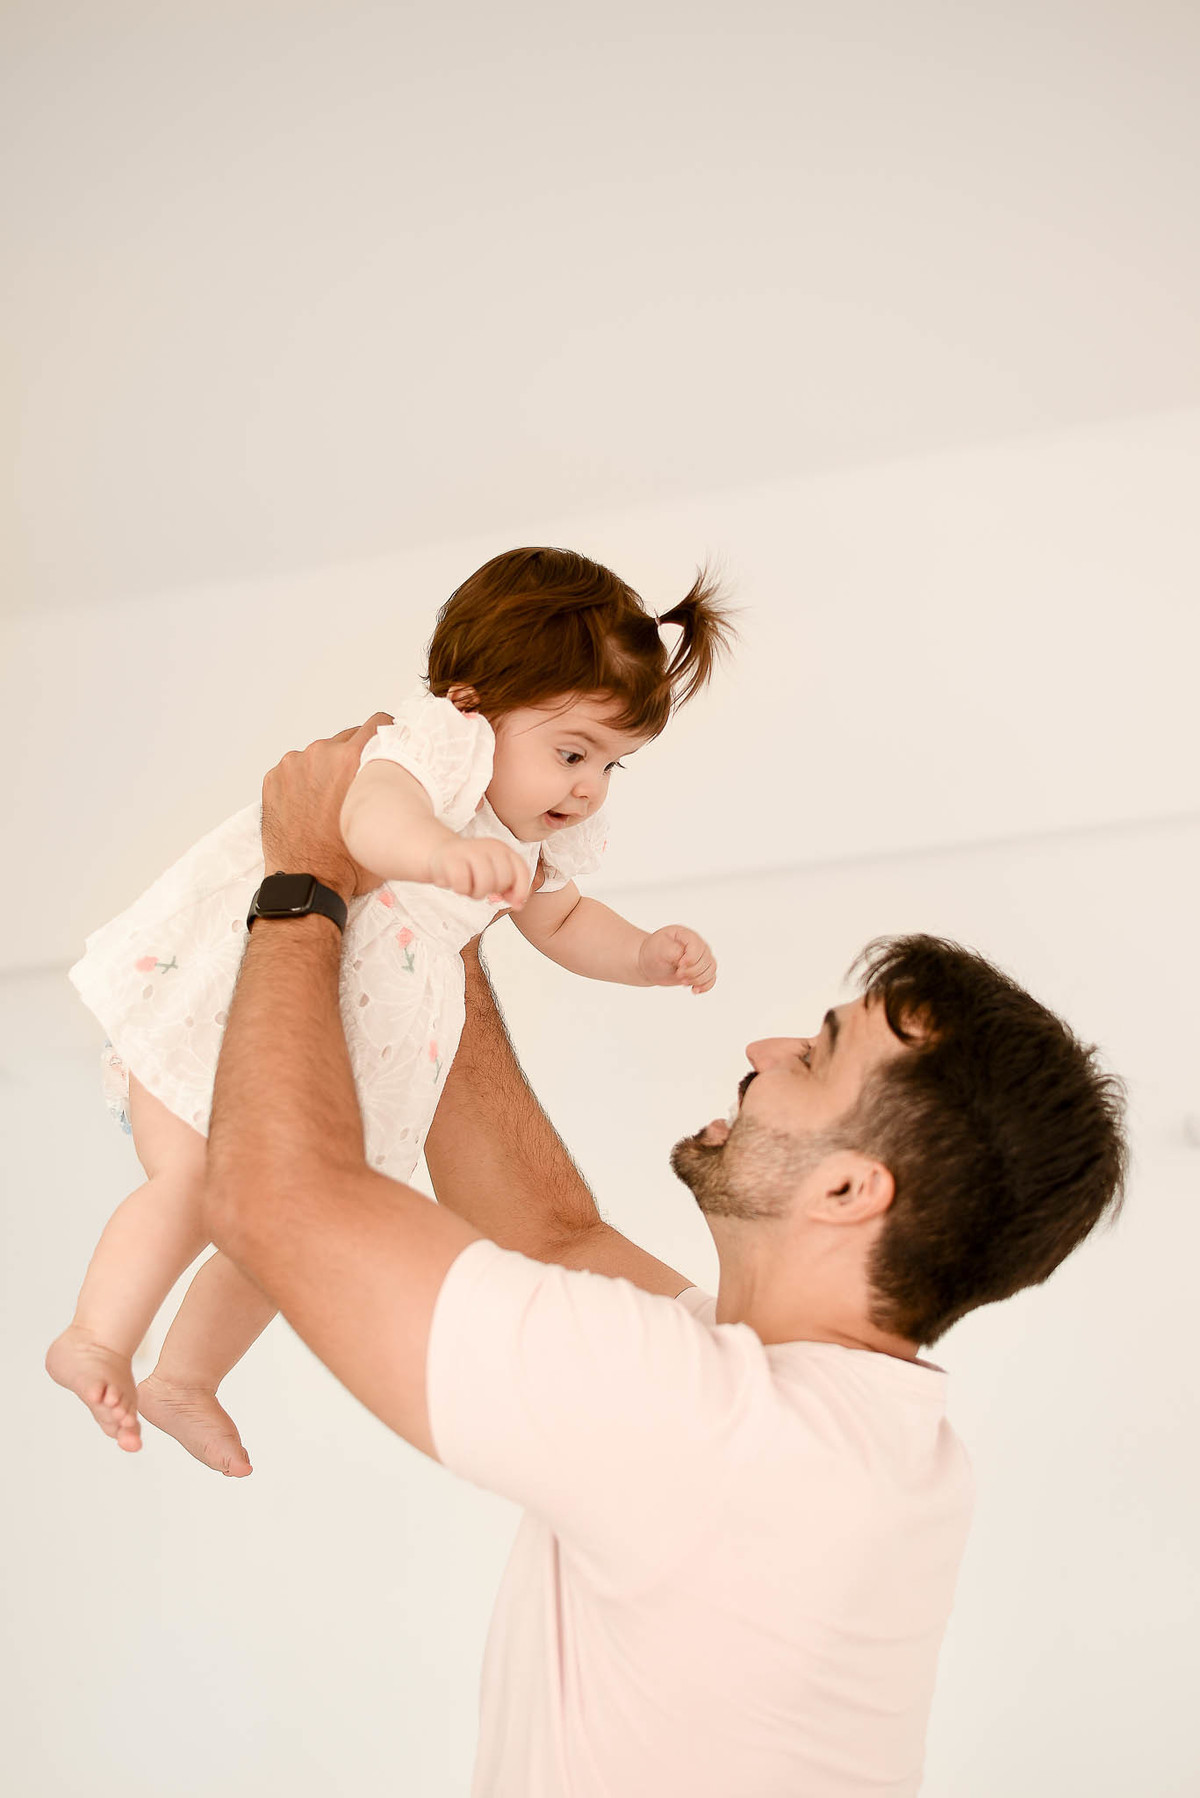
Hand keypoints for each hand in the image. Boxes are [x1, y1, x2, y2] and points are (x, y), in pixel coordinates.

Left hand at [261, 713, 394, 900]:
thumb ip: (392, 792)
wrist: (307, 883)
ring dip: (327, 769)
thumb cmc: (347, 862)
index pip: (378, 723)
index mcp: (353, 760)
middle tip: (357, 785)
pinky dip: (303, 782)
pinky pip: (295, 769)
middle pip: (347, 739)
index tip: (387, 744)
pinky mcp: (274, 778)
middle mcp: (321, 754)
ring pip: (319, 754)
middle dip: (355, 757)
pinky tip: (309, 806)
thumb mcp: (386, 822)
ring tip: (330, 801)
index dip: (387, 733)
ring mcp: (293, 765)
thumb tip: (405, 780)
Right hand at [427, 836, 531, 907]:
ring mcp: (470, 850)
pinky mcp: (451, 858)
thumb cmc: (469, 868)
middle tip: (480, 887)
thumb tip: (518, 905)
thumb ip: (510, 889)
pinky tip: (456, 883)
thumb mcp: (494, 875)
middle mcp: (489, 846)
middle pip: (503, 880)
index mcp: (503, 849)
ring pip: (485, 883)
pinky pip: (463, 884)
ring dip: (476, 893)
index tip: (514, 903)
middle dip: (493, 891)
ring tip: (469, 886)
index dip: (521, 890)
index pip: (522, 871)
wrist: (439, 855)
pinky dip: (460, 890)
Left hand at [637, 925, 717, 993]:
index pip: (698, 948)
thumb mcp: (659, 948)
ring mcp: (700, 957)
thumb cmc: (653, 953)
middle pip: (706, 960)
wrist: (649, 963)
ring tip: (683, 982)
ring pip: (711, 970)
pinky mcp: (700, 970)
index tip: (678, 965)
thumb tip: (687, 959)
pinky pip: (711, 978)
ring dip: (698, 980)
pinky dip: (705, 986)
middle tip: (678, 974)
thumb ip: (674, 951)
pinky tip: (694, 990)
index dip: (691, 960)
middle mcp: (697, 944)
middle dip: (693, 972)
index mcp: (686, 935)